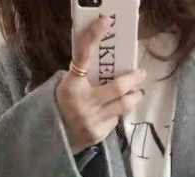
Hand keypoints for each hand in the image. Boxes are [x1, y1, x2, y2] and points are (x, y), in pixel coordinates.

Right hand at [56, 14, 146, 154]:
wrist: (53, 138)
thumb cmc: (63, 106)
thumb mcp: (68, 86)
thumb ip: (83, 76)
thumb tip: (108, 62)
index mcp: (71, 85)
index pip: (83, 55)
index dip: (93, 36)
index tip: (105, 21)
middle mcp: (84, 102)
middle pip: (118, 87)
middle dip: (134, 78)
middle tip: (141, 73)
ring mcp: (93, 120)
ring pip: (123, 105)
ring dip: (134, 97)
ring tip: (138, 92)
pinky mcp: (99, 133)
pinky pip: (115, 120)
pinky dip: (117, 113)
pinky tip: (114, 112)